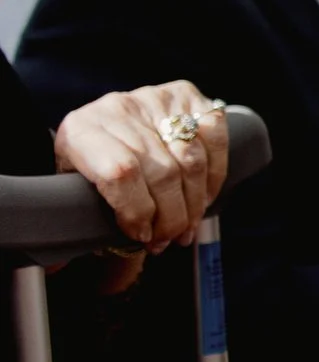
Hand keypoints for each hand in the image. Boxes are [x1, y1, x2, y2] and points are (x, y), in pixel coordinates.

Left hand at [54, 82, 229, 250]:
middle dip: (172, 215)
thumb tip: (59, 266)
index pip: (120, 173)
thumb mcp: (72, 189)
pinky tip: (205, 196)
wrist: (101, 125)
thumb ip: (73, 220)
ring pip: (191, 158)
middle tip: (170, 240)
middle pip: (161, 171)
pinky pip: (214, 135)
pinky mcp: (185, 94)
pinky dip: (215, 173)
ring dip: (195, 202)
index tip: (143, 237)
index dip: (138, 211)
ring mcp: (154, 98)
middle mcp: (117, 108)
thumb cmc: (89, 167)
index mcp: (80, 131)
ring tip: (187, 226)